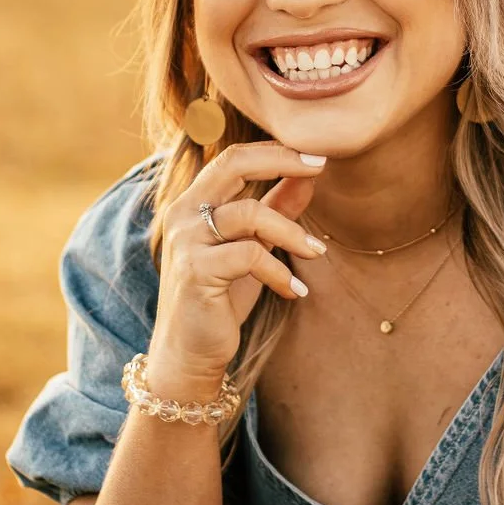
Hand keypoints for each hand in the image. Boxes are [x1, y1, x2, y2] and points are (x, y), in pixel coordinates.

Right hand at [149, 142, 327, 383]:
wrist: (188, 353)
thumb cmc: (220, 298)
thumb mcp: (253, 248)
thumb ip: (275, 210)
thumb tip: (307, 178)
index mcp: (194, 203)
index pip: (233, 158)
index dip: (275, 151)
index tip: (316, 156)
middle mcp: (184, 214)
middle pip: (233, 165)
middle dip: (282, 160)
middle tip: (320, 168)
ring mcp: (186, 241)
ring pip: (250, 213)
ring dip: (293, 232)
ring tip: (318, 253)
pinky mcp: (195, 271)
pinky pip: (250, 255)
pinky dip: (279, 272)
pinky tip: (294, 290)